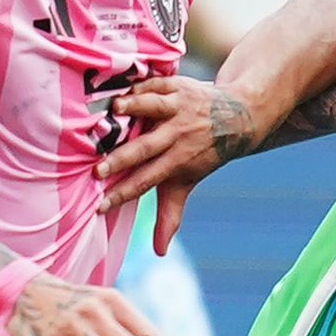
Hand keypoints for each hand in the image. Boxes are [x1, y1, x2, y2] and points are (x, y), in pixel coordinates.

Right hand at [95, 74, 244, 252]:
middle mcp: (178, 136)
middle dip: (122, 159)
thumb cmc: (202, 154)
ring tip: (115, 111)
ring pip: (155, 108)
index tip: (100, 205)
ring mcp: (179, 109)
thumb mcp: (186, 183)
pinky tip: (122, 87)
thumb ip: (170, 214)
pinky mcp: (179, 86)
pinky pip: (158, 83)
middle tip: (97, 170)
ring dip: (136, 109)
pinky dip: (142, 84)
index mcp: (177, 161)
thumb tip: (159, 252)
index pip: (147, 181)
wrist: (237, 117)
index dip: (124, 194)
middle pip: (147, 149)